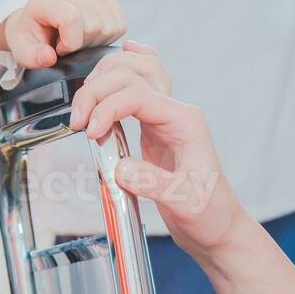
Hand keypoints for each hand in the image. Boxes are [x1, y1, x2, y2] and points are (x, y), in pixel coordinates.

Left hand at [0, 0, 125, 69]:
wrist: (37, 24)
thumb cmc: (31, 38)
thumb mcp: (23, 52)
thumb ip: (33, 57)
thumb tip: (49, 57)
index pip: (72, 18)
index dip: (71, 43)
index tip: (60, 50)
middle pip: (94, 25)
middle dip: (82, 44)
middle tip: (68, 45)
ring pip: (109, 26)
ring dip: (96, 41)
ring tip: (78, 40)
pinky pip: (119, 23)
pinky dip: (109, 36)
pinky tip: (91, 36)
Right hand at [69, 44, 246, 260]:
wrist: (218, 227)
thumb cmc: (209, 214)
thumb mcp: (184, 202)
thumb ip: (153, 183)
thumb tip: (120, 168)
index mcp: (185, 122)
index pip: (138, 95)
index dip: (108, 108)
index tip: (89, 133)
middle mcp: (174, 113)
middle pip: (130, 77)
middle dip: (97, 92)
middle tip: (77, 122)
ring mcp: (164, 119)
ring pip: (131, 76)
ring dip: (101, 84)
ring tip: (82, 111)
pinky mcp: (153, 131)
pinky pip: (135, 91)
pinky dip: (120, 78)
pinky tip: (112, 66)